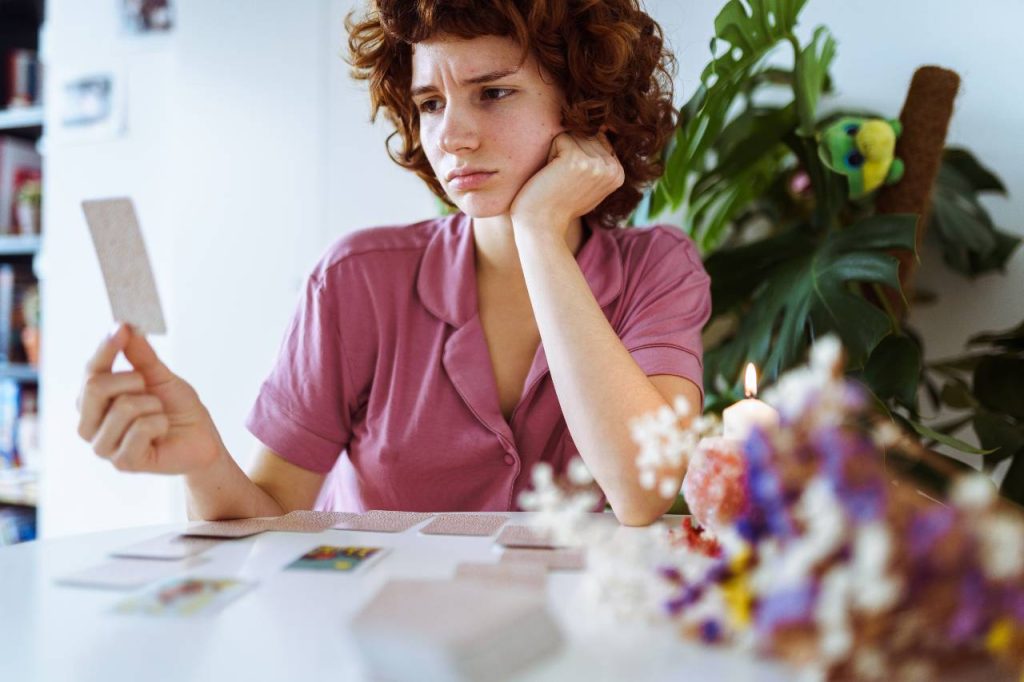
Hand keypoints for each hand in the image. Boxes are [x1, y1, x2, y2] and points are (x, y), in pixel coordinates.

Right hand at [76, 323, 223, 474]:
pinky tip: (162, 432)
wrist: (202, 440)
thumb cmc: (177, 409)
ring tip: (159, 415)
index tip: (122, 328)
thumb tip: (124, 327)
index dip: (106, 349)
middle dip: (132, 380)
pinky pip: (141, 428)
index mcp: (93, 402)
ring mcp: (104, 446)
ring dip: (152, 405)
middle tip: (150, 388)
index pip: (90, 371)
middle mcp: (90, 424)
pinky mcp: (123, 462)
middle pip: (94, 387)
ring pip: (123, 407)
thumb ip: (140, 355)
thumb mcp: (160, 376)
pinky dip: (160, 423)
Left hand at [509, 128, 624, 241]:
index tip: (573, 181)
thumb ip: (599, 161)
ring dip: (558, 153)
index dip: (578, 155)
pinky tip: (551, 176)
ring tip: (558, 178)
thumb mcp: (590, 184)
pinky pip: (560, 138)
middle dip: (568, 152)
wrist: (542, 225)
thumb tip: (603, 127)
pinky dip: (549, 154)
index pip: (597, 138)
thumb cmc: (560, 204)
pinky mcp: (577, 160)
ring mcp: (596, 164)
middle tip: (563, 180)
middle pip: (586, 134)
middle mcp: (611, 168)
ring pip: (573, 134)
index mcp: (618, 173)